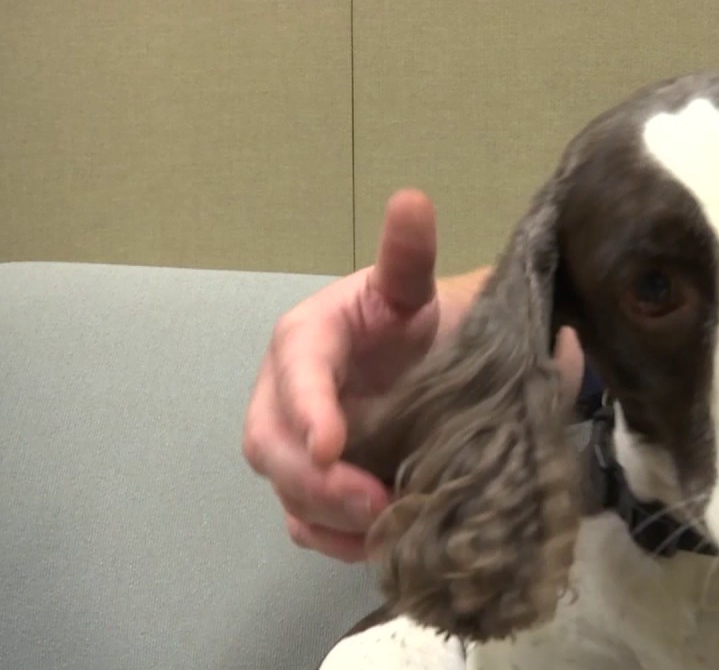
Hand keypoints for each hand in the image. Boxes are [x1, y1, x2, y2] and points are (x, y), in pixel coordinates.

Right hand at [242, 189, 447, 561]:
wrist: (420, 356)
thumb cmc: (408, 316)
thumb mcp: (410, 285)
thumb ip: (408, 253)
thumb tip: (412, 199)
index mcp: (305, 341)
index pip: (295, 375)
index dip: (308, 411)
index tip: (335, 444)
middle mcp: (286, 397)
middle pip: (271, 447)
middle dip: (316, 480)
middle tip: (374, 502)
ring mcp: (296, 445)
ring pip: (287, 492)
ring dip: (330, 518)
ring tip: (388, 528)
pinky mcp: (313, 485)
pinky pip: (306, 522)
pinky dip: (337, 540)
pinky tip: (382, 544)